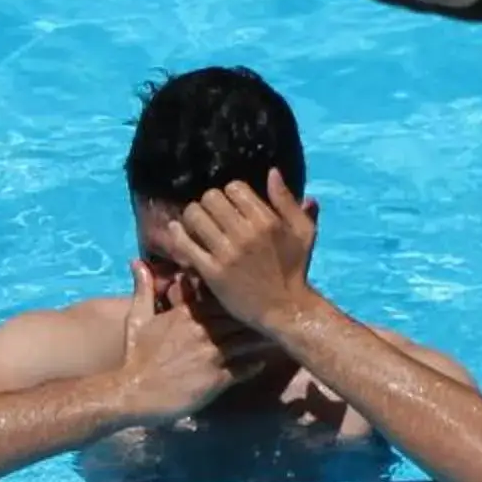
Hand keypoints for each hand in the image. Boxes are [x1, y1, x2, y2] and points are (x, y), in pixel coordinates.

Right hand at [113, 260, 271, 423]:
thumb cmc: (134, 357)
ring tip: (276, 335)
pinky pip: (244, 369)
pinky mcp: (216, 378)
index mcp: (186, 313)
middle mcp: (202, 329)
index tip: (251, 293)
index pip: (220, 297)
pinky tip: (262, 363)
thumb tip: (137, 262)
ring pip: (246, 340)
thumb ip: (143, 290)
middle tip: (274, 312)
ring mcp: (211, 354)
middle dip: (255, 314)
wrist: (132, 392)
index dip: (237, 295)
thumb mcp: (137, 319)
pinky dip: (254, 365)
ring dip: (261, 338)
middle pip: (239, 316)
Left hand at [158, 172, 318, 336]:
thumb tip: (272, 171)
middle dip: (209, 202)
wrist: (286, 310)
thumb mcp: (303, 232)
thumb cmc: (296, 269)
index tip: (231, 205)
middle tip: (211, 214)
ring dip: (192, 216)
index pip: (234, 187)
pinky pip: (185, 244)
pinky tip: (180, 233)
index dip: (230, 193)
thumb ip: (287, 200)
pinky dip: (178, 235)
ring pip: (194, 216)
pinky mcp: (212, 272)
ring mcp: (227, 253)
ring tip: (197, 224)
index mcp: (267, 220)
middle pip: (211, 198)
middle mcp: (245, 233)